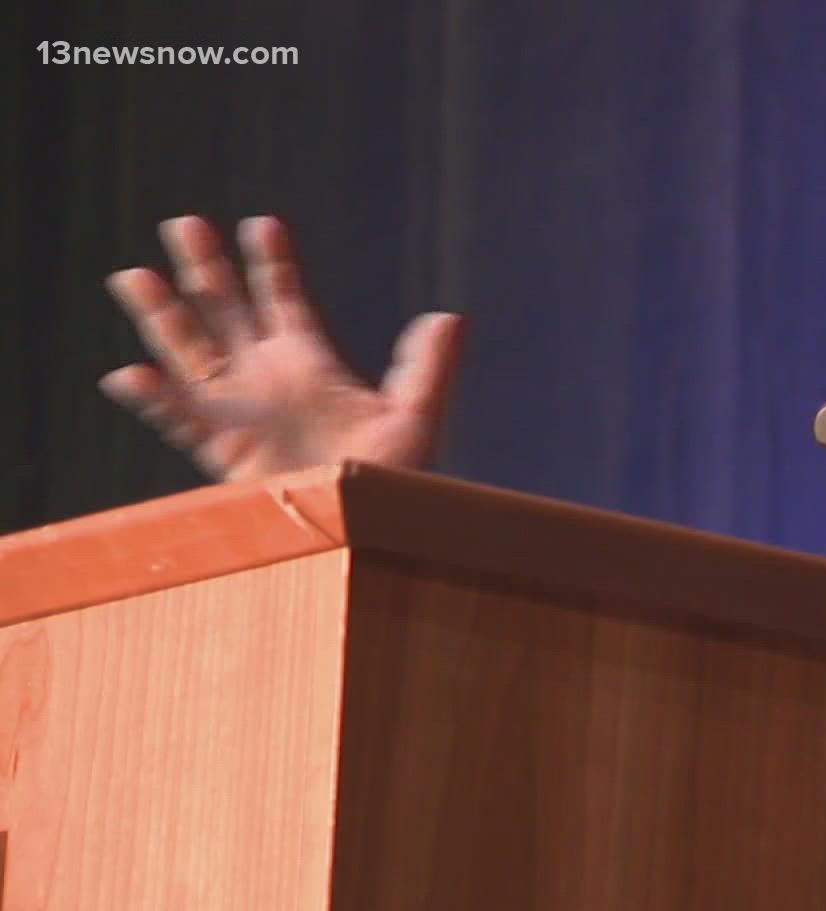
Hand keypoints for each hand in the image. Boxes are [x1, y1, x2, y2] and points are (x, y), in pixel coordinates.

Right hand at [100, 215, 464, 480]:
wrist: (365, 528)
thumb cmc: (397, 478)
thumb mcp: (415, 416)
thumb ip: (428, 367)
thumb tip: (451, 317)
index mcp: (311, 361)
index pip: (285, 298)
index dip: (272, 262)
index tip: (263, 223)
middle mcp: (268, 377)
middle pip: (227, 310)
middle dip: (206, 270)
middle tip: (184, 224)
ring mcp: (240, 410)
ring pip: (190, 352)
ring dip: (164, 316)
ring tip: (133, 276)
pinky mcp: (223, 449)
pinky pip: (180, 419)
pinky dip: (155, 398)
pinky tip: (131, 374)